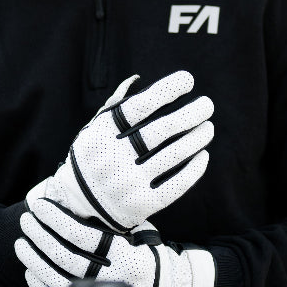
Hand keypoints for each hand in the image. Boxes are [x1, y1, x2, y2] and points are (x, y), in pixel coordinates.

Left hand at [15, 197, 215, 286]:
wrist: (161, 285)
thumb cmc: (143, 249)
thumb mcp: (134, 230)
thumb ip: (107, 221)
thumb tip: (73, 201)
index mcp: (124, 255)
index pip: (81, 235)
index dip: (56, 219)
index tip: (39, 206)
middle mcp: (111, 277)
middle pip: (65, 256)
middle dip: (40, 236)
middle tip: (26, 220)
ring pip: (57, 278)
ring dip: (34, 259)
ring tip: (21, 242)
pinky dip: (40, 282)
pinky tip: (29, 268)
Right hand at [27, 71, 212, 231]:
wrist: (78, 206)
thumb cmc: (93, 158)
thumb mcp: (93, 131)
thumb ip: (113, 106)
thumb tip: (137, 79)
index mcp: (100, 134)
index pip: (137, 107)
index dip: (164, 91)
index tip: (188, 80)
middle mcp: (113, 157)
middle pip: (159, 131)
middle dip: (189, 114)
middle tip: (207, 105)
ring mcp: (128, 183)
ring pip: (172, 156)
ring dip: (196, 139)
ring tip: (209, 127)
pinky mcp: (142, 205)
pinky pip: (176, 185)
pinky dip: (194, 169)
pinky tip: (203, 155)